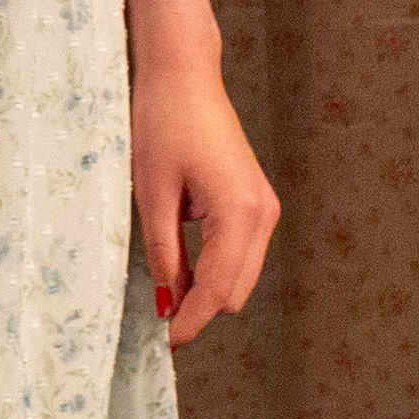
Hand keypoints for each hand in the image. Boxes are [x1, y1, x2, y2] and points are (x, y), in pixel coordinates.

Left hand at [127, 58, 278, 343]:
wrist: (183, 74)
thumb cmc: (162, 122)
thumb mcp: (153, 192)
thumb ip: (164, 251)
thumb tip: (167, 300)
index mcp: (241, 213)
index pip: (218, 289)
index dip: (191, 321)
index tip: (166, 345)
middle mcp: (263, 214)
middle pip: (236, 290)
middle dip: (201, 310)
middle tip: (160, 327)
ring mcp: (264, 207)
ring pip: (241, 274)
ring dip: (210, 290)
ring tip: (167, 299)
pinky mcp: (256, 200)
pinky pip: (240, 251)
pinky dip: (216, 266)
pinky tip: (184, 269)